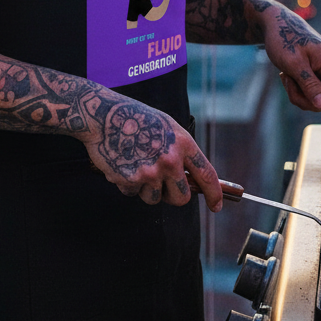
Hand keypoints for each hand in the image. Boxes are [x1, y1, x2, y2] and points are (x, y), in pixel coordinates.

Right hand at [79, 93, 222, 211]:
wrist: (104, 115)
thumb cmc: (136, 118)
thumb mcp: (166, 127)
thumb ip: (180, 151)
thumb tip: (188, 177)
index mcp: (183, 144)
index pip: (206, 175)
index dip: (214, 194)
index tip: (216, 206)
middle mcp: (170, 160)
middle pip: (182, 198)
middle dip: (173, 197)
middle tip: (163, 186)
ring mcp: (150, 172)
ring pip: (155, 198)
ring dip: (147, 189)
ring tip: (136, 165)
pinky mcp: (130, 180)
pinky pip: (133, 193)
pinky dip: (127, 184)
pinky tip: (122, 163)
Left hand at [259, 4, 320, 116]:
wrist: (275, 23)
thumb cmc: (284, 39)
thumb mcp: (294, 64)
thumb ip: (310, 85)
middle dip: (308, 100)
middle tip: (291, 86)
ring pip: (316, 97)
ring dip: (299, 93)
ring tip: (287, 77)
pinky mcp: (313, 73)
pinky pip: (308, 91)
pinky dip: (296, 88)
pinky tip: (287, 76)